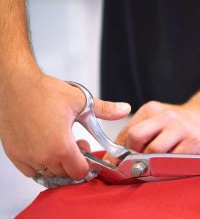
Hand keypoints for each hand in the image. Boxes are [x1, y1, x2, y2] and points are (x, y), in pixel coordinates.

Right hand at [0, 73, 130, 179]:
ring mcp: (26, 157)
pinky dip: (40, 165)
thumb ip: (105, 110)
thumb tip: (125, 109)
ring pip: (48, 174)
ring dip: (57, 164)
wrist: (16, 85)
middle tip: (75, 143)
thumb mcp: (81, 101)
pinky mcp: (14, 154)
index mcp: (61, 146)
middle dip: (73, 162)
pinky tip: (45, 148)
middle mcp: (42, 156)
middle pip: (65, 175)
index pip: (79, 172)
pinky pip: (31, 171)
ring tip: (60, 143)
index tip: (86, 152)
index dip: (87, 164)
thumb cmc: (45, 92)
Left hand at [104, 101, 199, 162]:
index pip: (127, 131)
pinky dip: (165, 169)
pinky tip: (166, 168)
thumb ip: (136, 136)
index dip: (118, 152)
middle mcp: (165, 116)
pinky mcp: (193, 141)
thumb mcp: (154, 121)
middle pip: (136, 137)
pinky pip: (172, 161)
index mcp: (151, 110)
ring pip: (154, 151)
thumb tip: (113, 160)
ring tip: (152, 167)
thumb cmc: (175, 125)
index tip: (117, 164)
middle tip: (136, 164)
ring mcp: (180, 128)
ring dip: (149, 164)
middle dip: (132, 155)